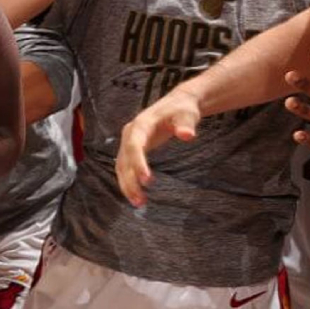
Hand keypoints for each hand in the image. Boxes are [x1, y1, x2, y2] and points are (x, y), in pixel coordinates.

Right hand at [115, 88, 201, 206]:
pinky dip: (128, 181)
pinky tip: (137, 195)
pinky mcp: (132, 149)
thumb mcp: (187, 115)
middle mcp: (130, 133)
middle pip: (124, 159)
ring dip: (127, 185)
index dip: (139, 163)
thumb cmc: (182, 110)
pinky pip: (125, 167)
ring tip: (138, 203)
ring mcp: (129, 141)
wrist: (177, 104)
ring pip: (122, 166)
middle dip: (130, 181)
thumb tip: (187, 135)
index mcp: (141, 124)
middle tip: (140, 201)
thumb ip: (186, 125)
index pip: (135, 145)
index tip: (148, 180)